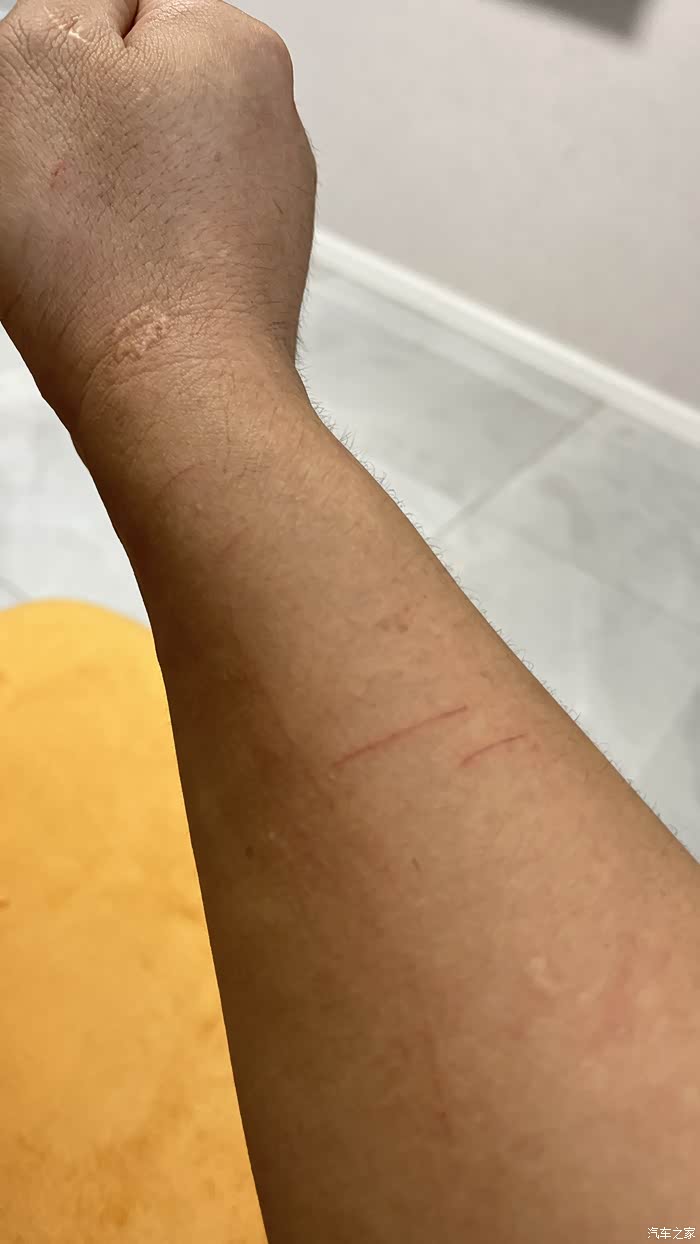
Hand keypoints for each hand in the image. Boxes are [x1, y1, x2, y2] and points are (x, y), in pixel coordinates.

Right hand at [0, 0, 316, 426]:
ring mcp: (269, 206)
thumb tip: (90, 17)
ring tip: (84, 241)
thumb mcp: (41, 61)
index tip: (46, 111)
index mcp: (233, 44)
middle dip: (88, 130)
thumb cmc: (107, 249)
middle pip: (139, 95)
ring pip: (152, 175)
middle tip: (54, 182)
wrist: (170, 392)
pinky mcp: (251, 276)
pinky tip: (113, 280)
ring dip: (107, 196)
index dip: (62, 58)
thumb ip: (64, 5)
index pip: (121, 4)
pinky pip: (173, 239)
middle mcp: (271, 121)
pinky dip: (137, 251)